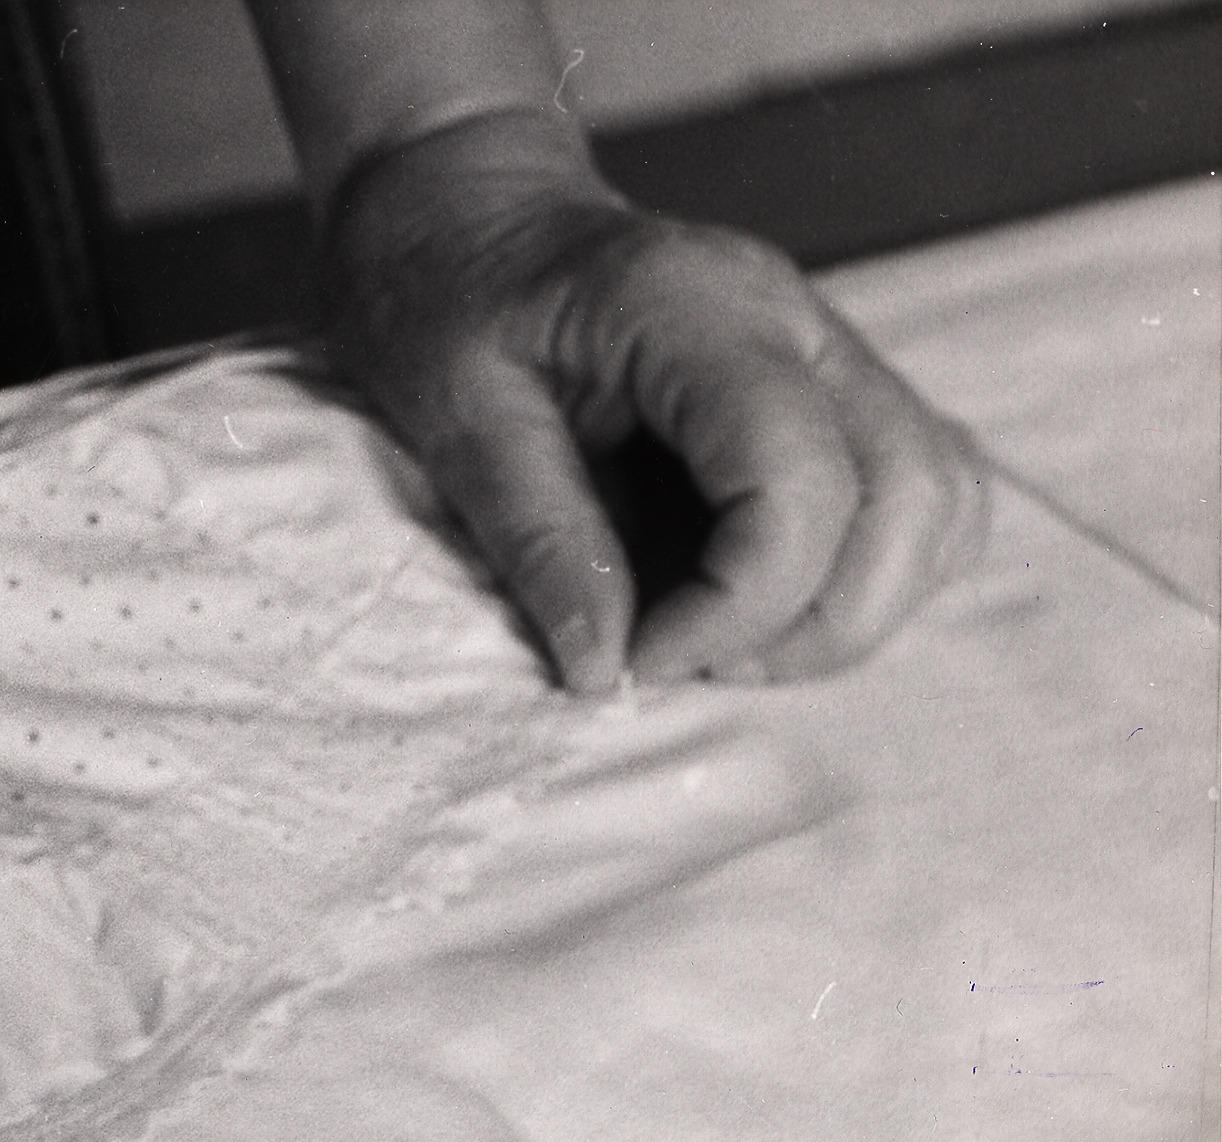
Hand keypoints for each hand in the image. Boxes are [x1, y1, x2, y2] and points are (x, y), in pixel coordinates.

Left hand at [323, 112, 991, 691]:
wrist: (474, 221)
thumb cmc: (450, 304)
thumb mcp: (455, 420)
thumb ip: (538, 540)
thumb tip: (605, 669)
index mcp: (696, 311)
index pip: (797, 479)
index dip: (739, 604)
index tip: (637, 661)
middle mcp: (796, 322)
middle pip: (911, 493)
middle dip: (816, 623)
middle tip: (688, 660)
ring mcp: (832, 351)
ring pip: (940, 499)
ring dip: (851, 608)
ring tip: (722, 639)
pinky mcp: (835, 392)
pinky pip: (921, 495)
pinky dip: (864, 575)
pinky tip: (754, 601)